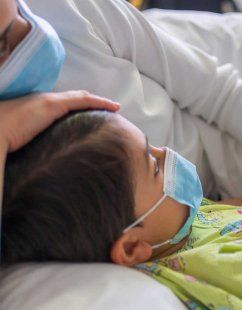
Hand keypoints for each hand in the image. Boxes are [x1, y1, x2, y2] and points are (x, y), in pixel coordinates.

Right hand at [0, 91, 119, 152]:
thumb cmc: (2, 141)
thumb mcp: (21, 142)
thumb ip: (33, 145)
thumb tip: (42, 164)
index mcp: (33, 108)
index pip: (60, 105)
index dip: (75, 107)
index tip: (88, 114)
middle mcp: (42, 100)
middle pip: (72, 98)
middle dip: (90, 103)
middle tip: (107, 110)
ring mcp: (47, 101)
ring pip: (80, 97)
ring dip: (98, 102)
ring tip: (114, 108)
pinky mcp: (53, 104)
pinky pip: (83, 100)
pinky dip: (100, 102)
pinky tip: (114, 107)